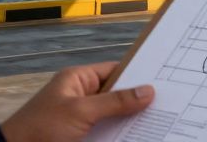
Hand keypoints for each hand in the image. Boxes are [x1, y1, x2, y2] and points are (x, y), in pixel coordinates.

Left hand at [1, 61, 153, 141]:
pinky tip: (137, 135)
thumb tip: (147, 91)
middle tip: (165, 103)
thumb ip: (115, 102)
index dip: (138, 75)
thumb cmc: (41, 127)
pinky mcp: (81, 135)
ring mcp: (80, 117)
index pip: (115, 70)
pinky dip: (119, 134)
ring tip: (158, 121)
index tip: (163, 79)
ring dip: (129, 120)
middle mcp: (81, 95)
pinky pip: (106, 131)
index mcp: (78, 79)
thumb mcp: (81, 111)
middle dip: (137, 100)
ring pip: (113, 115)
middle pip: (117, 94)